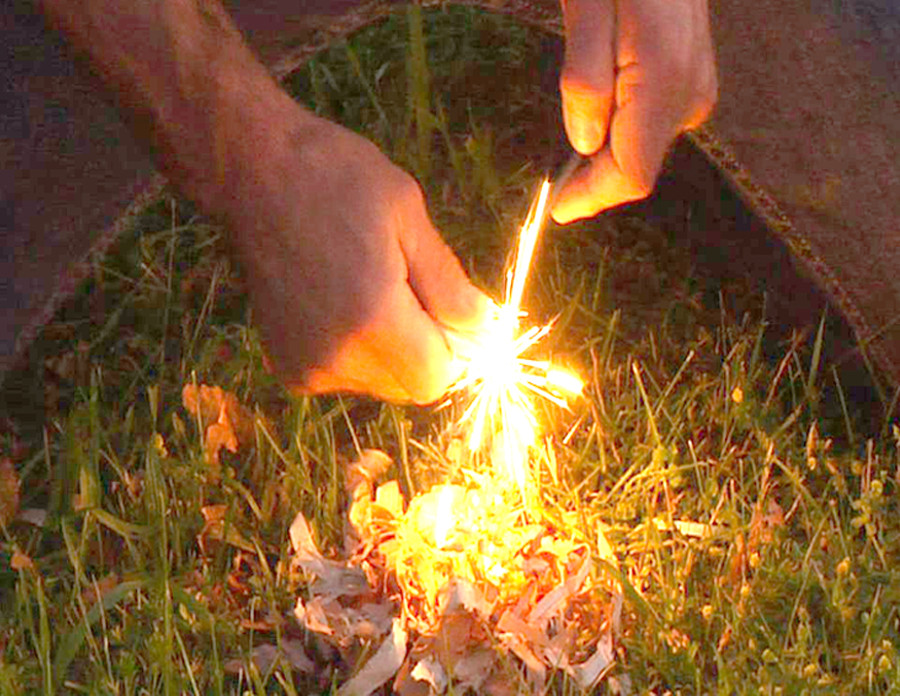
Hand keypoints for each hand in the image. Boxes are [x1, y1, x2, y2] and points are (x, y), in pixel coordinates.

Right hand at [226, 111, 491, 403]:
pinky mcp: (286, 364)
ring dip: (391, 350)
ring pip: (378, 382)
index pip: (437, 379)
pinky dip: (357, 351)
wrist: (253, 173)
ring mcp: (305, 365)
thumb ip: (448, 284)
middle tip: (409, 289)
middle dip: (424, 351)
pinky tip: (342, 301)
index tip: (447, 308)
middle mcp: (335, 358)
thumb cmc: (338, 180)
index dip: (455, 350)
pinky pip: (345, 375)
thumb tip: (483, 329)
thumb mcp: (409, 217)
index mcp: (371, 321)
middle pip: (408, 388)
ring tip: (370, 287)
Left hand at [551, 0, 716, 222]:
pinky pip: (652, 126)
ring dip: (608, 152)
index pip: (630, 173)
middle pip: (638, 165)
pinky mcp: (695, 82)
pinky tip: (604, 103)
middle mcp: (691, 94)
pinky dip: (623, 130)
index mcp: (664, 81)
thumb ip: (584, 78)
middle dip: (596, 177)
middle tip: (558, 177)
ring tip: (581, 123)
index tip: (558, 211)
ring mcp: (698, 89)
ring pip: (645, 148)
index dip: (593, 198)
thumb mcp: (585, 6)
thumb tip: (583, 143)